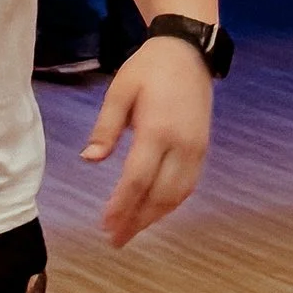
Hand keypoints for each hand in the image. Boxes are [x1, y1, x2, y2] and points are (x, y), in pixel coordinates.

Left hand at [81, 36, 212, 246]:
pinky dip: (170, 203)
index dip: (121, 206)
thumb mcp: (119, 92)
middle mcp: (182, 144)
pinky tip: (154, 212)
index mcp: (157, 129)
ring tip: (132, 231)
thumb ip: (105, 128)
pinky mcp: (203, 149)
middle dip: (137, 220)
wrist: (188, 53)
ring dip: (154, 217)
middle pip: (160, 195)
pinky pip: (188, 185)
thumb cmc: (148, 69)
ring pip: (177, 195)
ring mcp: (197, 149)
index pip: (137, 179)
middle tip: (115, 239)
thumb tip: (90, 160)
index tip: (106, 225)